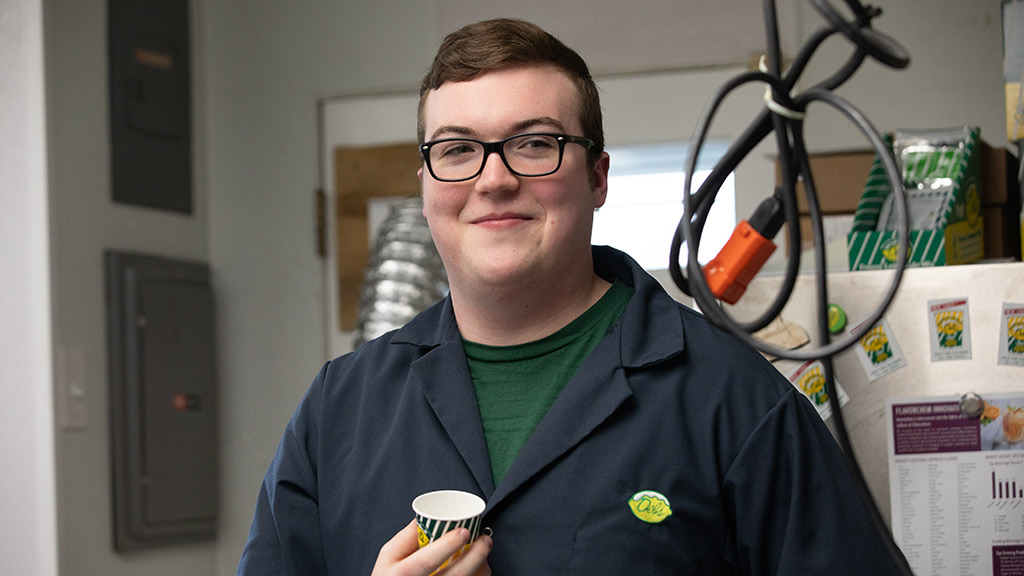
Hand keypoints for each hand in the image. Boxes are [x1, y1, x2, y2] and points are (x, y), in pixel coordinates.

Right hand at [371, 519, 491, 575]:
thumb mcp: (388, 556)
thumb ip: (406, 537)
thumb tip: (426, 516)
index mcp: (402, 574)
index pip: (427, 560)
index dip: (447, 545)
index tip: (464, 531)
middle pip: (455, 575)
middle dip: (475, 556)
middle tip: (485, 539)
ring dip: (480, 567)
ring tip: (484, 551)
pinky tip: (478, 567)